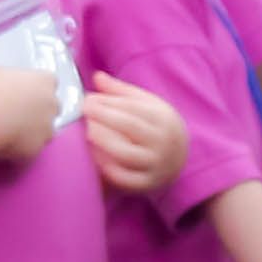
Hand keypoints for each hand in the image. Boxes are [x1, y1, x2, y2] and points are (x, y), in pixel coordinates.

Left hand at [83, 74, 188, 197]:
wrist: (179, 158)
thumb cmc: (155, 126)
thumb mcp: (146, 105)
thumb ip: (120, 91)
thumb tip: (97, 77)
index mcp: (162, 118)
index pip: (132, 108)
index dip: (107, 103)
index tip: (87, 100)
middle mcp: (162, 141)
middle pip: (129, 126)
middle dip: (102, 118)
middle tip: (83, 113)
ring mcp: (155, 164)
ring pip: (125, 153)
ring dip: (103, 141)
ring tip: (87, 132)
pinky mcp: (147, 184)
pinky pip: (125, 179)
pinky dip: (107, 168)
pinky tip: (94, 157)